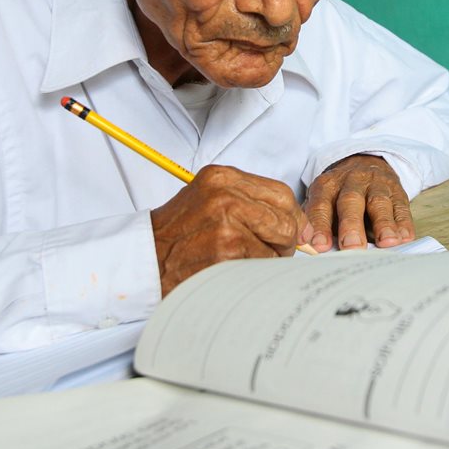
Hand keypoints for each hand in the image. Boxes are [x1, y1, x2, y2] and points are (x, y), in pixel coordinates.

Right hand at [150, 165, 310, 294]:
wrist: (147, 257)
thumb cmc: (180, 232)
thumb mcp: (211, 200)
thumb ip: (252, 204)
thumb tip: (300, 226)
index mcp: (223, 177)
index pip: (281, 193)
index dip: (296, 216)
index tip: (299, 232)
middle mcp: (225, 194)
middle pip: (285, 219)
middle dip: (287, 240)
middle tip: (273, 250)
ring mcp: (226, 222)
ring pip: (278, 244)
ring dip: (270, 257)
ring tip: (245, 258)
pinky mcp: (226, 249)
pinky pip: (262, 263)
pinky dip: (255, 271)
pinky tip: (234, 268)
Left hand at [305, 155, 413, 251]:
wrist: (366, 165)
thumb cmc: (339, 196)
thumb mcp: (324, 203)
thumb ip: (321, 225)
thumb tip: (320, 253)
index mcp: (327, 185)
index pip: (321, 205)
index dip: (320, 225)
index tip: (320, 246)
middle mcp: (351, 181)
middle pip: (350, 201)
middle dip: (351, 225)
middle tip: (352, 246)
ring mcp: (376, 184)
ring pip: (379, 202)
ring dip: (383, 224)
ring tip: (386, 242)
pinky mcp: (397, 191)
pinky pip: (401, 207)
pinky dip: (403, 223)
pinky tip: (403, 238)